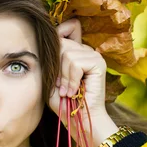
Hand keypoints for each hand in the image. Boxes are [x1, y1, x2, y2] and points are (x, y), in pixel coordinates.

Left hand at [48, 18, 118, 146]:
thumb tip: (48, 39)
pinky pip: (75, 63)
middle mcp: (86, 50)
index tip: (52, 58)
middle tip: (60, 85)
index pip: (69, 27)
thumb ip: (51, 58)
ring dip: (63, 76)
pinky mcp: (98, 63)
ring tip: (67, 91)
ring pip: (67, 54)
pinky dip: (71, 79)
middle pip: (62, 42)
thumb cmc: (63, 102)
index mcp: (76, 51)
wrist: (79, 120)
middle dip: (56, 66)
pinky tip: (74, 91)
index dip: (58, 34)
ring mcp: (93, 55)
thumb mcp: (51, 77)